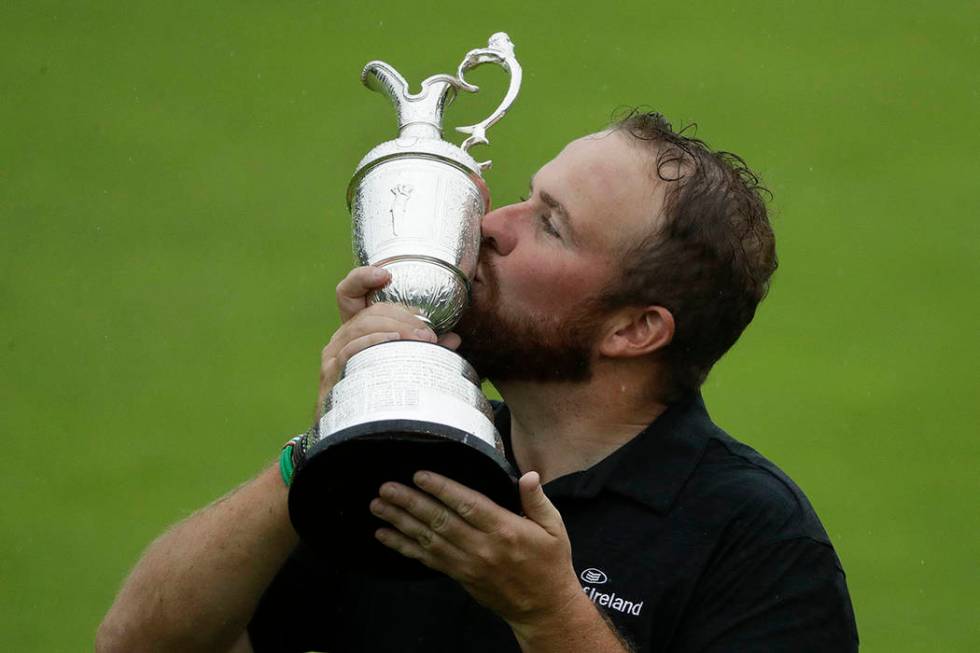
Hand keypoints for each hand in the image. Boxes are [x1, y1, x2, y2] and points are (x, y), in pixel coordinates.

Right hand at [317, 266, 461, 418]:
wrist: (352, 433)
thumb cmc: (379, 393)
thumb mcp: (403, 364)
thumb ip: (425, 349)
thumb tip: (454, 339)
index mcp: (356, 329)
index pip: (349, 293)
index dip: (363, 278)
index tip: (385, 274)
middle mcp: (341, 337)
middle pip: (369, 312)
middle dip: (403, 316)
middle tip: (429, 333)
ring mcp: (333, 354)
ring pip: (363, 327)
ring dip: (397, 329)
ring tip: (423, 341)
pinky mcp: (331, 372)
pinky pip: (353, 349)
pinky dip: (376, 342)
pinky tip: (395, 343)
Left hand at [370, 470, 584, 637]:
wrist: (543, 608)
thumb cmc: (549, 563)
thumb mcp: (554, 528)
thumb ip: (537, 500)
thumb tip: (528, 476)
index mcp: (505, 530)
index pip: (468, 505)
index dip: (442, 489)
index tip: (419, 475)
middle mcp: (482, 547)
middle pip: (440, 521)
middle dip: (410, 503)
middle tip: (386, 487)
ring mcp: (467, 564)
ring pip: (428, 539)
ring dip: (400, 522)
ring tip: (378, 506)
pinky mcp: (459, 576)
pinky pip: (427, 559)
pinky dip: (404, 547)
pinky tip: (385, 536)